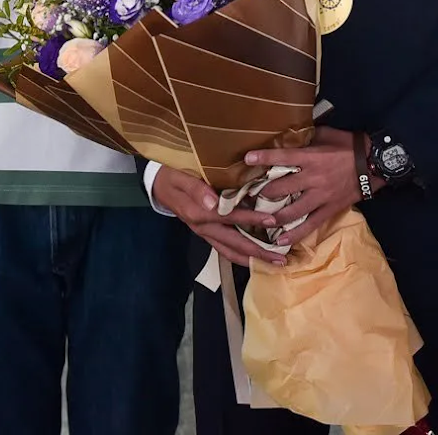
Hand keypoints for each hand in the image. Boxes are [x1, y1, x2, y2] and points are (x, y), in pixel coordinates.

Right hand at [152, 166, 282, 266]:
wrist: (155, 184)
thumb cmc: (170, 176)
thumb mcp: (180, 177)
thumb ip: (196, 189)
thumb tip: (213, 203)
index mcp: (198, 213)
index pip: (230, 218)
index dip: (252, 219)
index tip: (273, 221)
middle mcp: (203, 228)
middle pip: (234, 244)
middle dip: (258, 252)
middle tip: (281, 258)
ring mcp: (204, 233)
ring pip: (230, 251)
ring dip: (251, 258)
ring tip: (273, 262)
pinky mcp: (205, 233)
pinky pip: (224, 248)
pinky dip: (240, 254)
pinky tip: (254, 256)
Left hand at [247, 126, 370, 247]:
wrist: (373, 163)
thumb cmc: (348, 145)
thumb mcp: (325, 135)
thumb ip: (306, 138)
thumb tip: (288, 136)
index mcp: (311, 158)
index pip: (283, 157)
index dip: (264, 157)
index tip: (247, 159)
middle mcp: (313, 178)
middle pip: (281, 188)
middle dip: (262, 192)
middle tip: (247, 196)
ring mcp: (321, 197)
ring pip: (292, 211)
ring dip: (273, 216)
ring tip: (258, 219)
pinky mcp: (329, 210)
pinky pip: (310, 225)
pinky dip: (295, 234)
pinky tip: (280, 241)